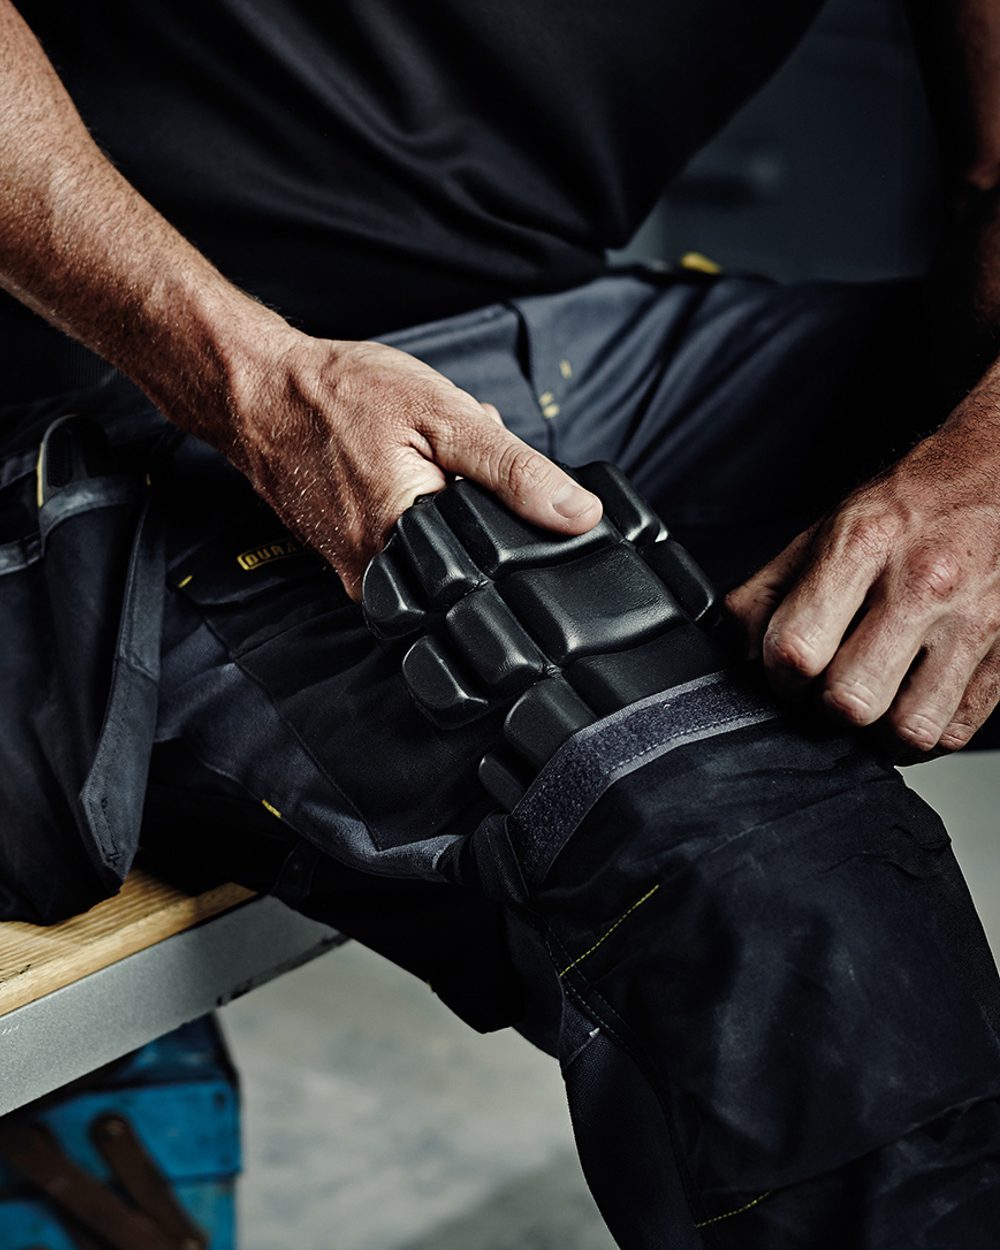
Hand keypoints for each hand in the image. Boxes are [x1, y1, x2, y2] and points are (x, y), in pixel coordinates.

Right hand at [214, 332, 601, 598]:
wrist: (258, 390)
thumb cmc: (340, 395)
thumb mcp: (446, 418)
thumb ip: (515, 472)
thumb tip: (577, 515)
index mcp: (410, 546)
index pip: (496, 559)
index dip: (511, 518)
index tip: (490, 479)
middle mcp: (378, 574)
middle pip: (466, 552)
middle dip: (472, 503)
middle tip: (439, 457)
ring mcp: (355, 571)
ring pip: (437, 542)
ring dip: (442, 499)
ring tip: (411, 457)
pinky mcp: (344, 558)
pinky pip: (402, 536)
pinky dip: (413, 499)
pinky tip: (392, 465)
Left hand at [726, 410, 999, 753]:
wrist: (999, 473)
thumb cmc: (912, 503)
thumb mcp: (828, 526)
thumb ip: (769, 588)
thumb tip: (738, 648)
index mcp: (863, 545)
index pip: (797, 649)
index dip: (780, 676)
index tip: (786, 672)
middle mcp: (921, 584)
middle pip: (850, 698)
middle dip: (826, 706)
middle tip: (828, 688)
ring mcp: (971, 622)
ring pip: (907, 728)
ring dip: (877, 731)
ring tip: (871, 702)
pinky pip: (954, 729)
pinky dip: (925, 733)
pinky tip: (909, 704)